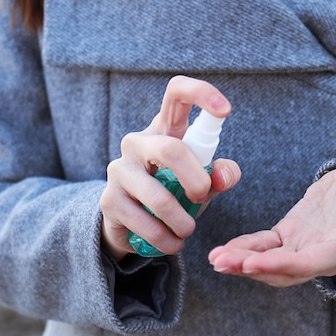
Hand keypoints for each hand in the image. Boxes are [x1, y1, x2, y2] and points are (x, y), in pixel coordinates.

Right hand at [100, 76, 240, 260]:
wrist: (133, 225)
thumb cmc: (174, 192)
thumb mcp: (203, 182)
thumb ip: (220, 175)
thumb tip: (223, 176)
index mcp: (164, 129)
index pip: (176, 93)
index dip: (201, 93)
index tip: (226, 110)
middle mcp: (137, 143)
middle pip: (170, 149)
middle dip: (196, 181)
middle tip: (203, 197)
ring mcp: (119, 170)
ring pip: (158, 196)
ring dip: (182, 221)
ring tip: (187, 231)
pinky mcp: (109, 200)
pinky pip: (146, 223)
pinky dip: (167, 239)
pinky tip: (172, 243)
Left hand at [208, 156, 335, 286]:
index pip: (306, 264)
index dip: (277, 265)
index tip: (249, 264)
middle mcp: (321, 255)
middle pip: (282, 270)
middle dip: (249, 268)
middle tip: (219, 262)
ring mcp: (305, 246)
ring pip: (270, 261)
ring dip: (242, 262)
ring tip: (215, 258)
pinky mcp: (293, 234)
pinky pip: (267, 244)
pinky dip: (246, 247)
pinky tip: (225, 248)